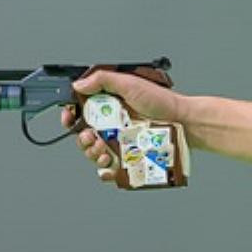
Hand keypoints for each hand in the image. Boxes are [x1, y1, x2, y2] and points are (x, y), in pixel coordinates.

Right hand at [61, 69, 185, 182]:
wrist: (183, 122)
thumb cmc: (161, 101)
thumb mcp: (130, 83)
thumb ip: (103, 80)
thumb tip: (78, 84)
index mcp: (108, 106)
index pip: (80, 112)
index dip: (70, 116)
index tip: (69, 118)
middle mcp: (111, 126)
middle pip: (83, 136)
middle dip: (82, 138)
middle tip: (92, 137)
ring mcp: (119, 143)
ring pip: (93, 153)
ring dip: (92, 153)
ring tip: (103, 149)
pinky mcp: (128, 159)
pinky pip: (109, 170)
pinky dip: (104, 171)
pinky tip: (109, 164)